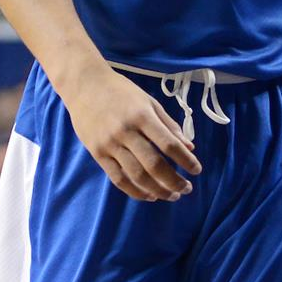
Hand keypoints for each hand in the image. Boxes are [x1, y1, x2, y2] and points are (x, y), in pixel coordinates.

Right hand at [60, 68, 200, 201]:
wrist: (84, 85)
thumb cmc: (121, 91)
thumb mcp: (149, 101)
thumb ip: (169, 125)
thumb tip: (189, 147)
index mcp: (142, 116)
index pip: (168, 144)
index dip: (185, 160)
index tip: (197, 170)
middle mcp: (125, 132)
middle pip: (153, 165)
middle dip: (173, 181)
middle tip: (187, 189)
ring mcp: (109, 145)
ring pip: (136, 176)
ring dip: (157, 190)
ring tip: (172, 196)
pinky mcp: (97, 154)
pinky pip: (117, 179)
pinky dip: (135, 191)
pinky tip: (149, 195)